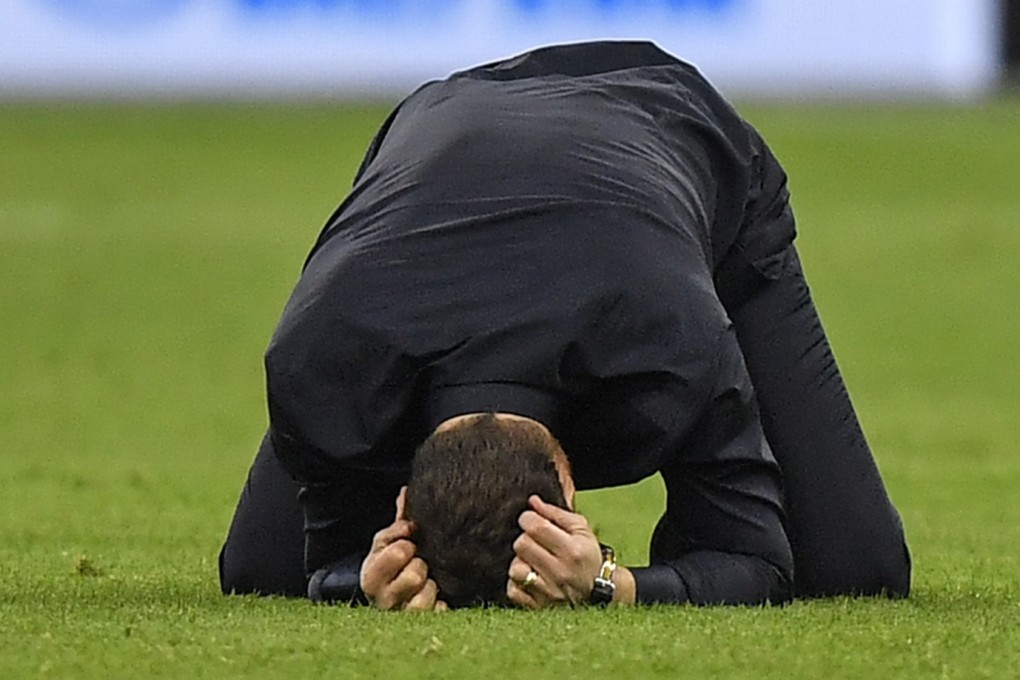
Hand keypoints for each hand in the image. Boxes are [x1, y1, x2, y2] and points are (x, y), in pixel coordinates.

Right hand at [360, 487, 447, 610]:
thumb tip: (406, 492)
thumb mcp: (389, 543)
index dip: (406, 543)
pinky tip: (436, 599)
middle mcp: (383, 599)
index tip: (409, 541)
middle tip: (418, 563)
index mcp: (371, 576)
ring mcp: (401, 616)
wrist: (395, 602)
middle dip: (420, 564)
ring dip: (431, 585)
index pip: (397, 551)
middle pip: (415, 573)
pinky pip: (438, 612)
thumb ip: (399, 521)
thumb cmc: (394, 568)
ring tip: (428, 582)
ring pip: (426, 595)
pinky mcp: (421, 627)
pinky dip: (440, 604)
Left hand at [506, 495, 602, 607]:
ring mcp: (549, 592)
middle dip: (525, 538)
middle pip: (521, 545)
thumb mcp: (581, 529)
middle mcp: (560, 572)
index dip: (528, 518)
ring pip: (515, 569)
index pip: (535, 527)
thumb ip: (555, 513)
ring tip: (531, 560)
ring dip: (519, 561)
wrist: (600, 590)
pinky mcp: (539, 607)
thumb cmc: (588, 555)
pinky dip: (516, 583)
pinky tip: (529, 577)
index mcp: (572, 550)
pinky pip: (513, 591)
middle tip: (534, 541)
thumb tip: (532, 502)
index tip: (531, 520)